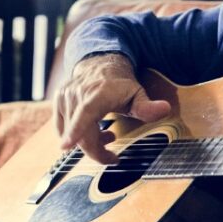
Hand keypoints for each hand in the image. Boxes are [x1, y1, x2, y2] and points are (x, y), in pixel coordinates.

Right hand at [52, 54, 170, 162]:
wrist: (100, 65)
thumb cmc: (119, 83)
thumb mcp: (138, 94)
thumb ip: (148, 106)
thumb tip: (164, 109)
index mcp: (97, 93)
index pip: (85, 113)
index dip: (76, 131)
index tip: (66, 146)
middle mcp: (78, 94)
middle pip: (81, 133)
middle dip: (96, 151)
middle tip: (112, 157)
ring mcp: (65, 98)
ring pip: (71, 134)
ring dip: (90, 142)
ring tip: (107, 134)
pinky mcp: (58, 103)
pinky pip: (63, 129)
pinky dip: (77, 135)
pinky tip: (92, 130)